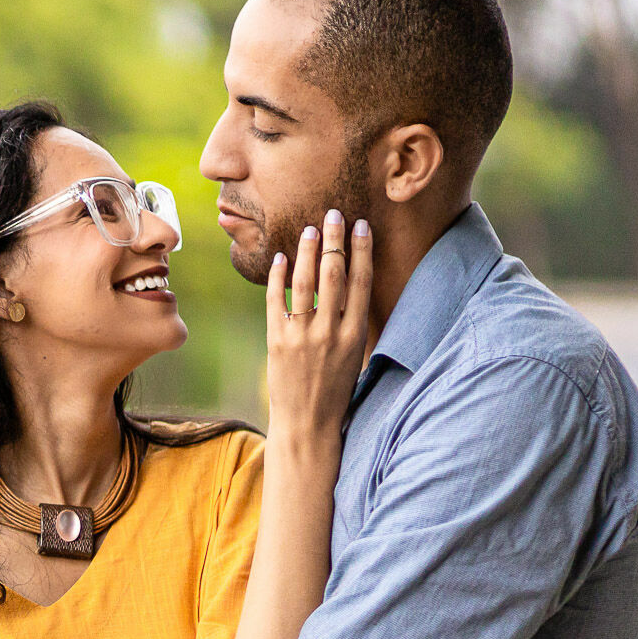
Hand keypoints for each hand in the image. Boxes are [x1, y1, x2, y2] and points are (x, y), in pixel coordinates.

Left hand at [265, 210, 371, 437]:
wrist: (307, 424)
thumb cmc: (335, 389)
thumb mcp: (354, 356)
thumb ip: (352, 322)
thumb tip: (352, 283)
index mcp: (354, 335)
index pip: (361, 282)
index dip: (362, 250)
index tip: (362, 225)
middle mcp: (330, 332)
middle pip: (334, 274)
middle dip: (335, 240)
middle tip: (334, 213)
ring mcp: (301, 336)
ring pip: (305, 282)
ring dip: (307, 251)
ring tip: (310, 228)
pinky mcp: (276, 341)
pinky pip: (275, 301)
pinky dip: (277, 277)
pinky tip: (279, 257)